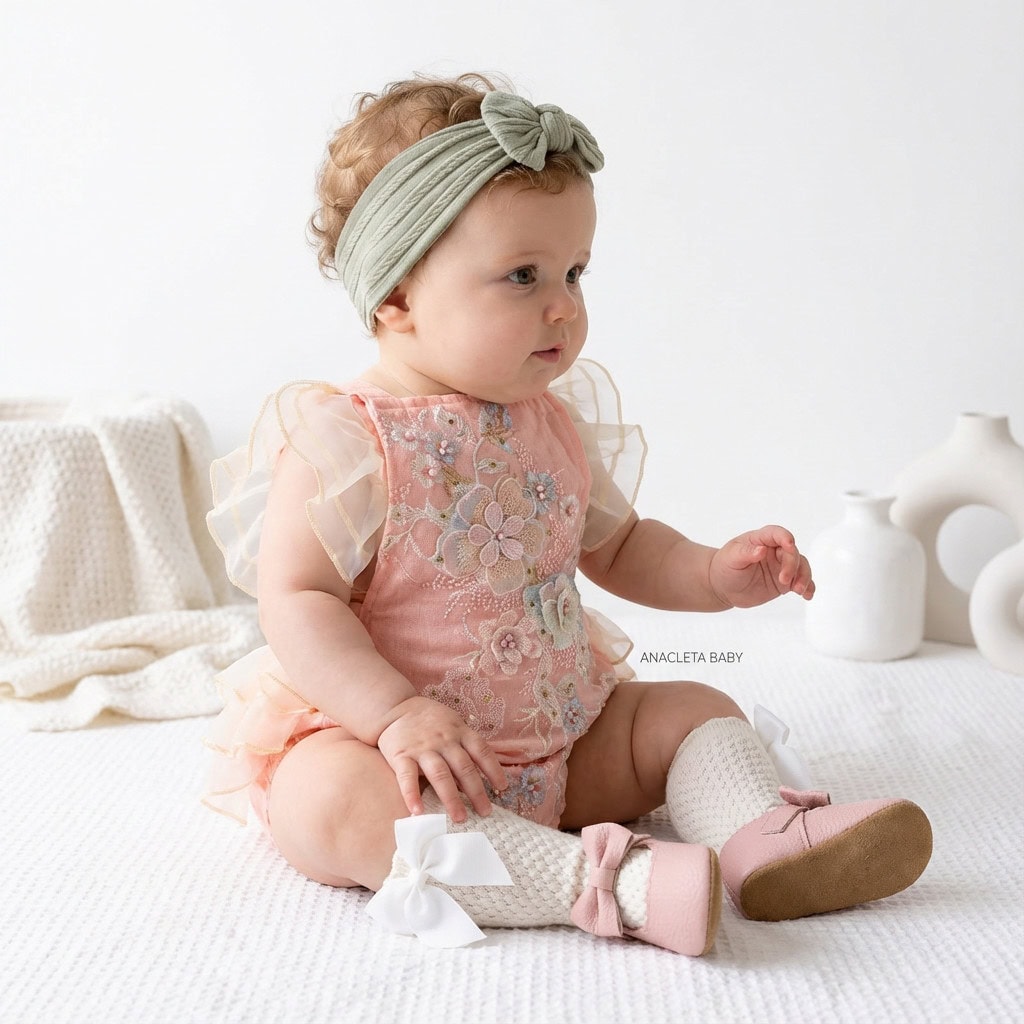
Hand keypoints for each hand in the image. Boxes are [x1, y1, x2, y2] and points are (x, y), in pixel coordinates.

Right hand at [376, 696, 508, 822]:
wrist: (395, 708)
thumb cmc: (430, 721)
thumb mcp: (453, 725)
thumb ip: (466, 746)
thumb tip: (482, 776)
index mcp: (459, 732)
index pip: (481, 751)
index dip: (494, 770)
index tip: (502, 788)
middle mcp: (444, 741)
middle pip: (464, 767)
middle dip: (476, 792)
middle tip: (485, 812)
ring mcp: (422, 748)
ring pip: (440, 775)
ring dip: (451, 798)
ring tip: (460, 818)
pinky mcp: (401, 756)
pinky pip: (407, 778)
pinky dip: (412, 795)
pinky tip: (417, 812)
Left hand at [709, 525, 814, 607]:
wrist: (724, 586)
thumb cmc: (725, 566)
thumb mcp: (731, 558)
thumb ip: (745, 553)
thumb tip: (761, 549)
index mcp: (760, 539)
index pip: (776, 534)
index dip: (785, 537)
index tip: (789, 545)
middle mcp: (774, 550)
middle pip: (792, 552)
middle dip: (792, 565)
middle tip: (783, 580)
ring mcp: (781, 566)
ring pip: (801, 566)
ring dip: (804, 577)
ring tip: (799, 590)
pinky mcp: (785, 581)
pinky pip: (801, 581)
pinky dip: (808, 587)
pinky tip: (807, 595)